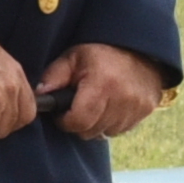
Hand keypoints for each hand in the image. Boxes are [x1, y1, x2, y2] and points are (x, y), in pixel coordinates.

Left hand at [44, 46, 172, 141]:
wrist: (140, 50)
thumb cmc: (100, 54)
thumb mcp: (73, 58)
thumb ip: (53, 77)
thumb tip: (37, 95)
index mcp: (102, 84)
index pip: (79, 121)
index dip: (65, 121)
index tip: (62, 114)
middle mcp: (122, 98)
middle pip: (90, 131)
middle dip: (79, 123)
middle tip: (77, 107)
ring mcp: (137, 107)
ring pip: (105, 133)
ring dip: (96, 124)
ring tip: (95, 104)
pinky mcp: (146, 111)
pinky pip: (120, 130)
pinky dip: (111, 123)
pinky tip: (110, 106)